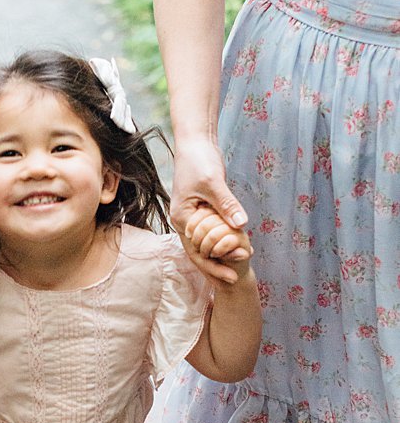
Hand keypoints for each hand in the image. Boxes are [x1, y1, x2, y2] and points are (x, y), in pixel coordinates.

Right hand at [170, 136, 247, 283]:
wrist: (194, 143)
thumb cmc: (199, 160)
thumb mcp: (213, 183)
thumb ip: (227, 204)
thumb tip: (241, 225)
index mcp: (182, 218)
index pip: (197, 250)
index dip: (214, 264)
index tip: (232, 275)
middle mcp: (185, 221)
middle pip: (199, 251)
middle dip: (216, 266)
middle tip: (234, 278)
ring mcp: (193, 216)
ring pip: (205, 243)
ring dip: (221, 254)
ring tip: (237, 266)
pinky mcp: (202, 209)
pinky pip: (212, 231)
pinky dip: (223, 240)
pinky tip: (236, 246)